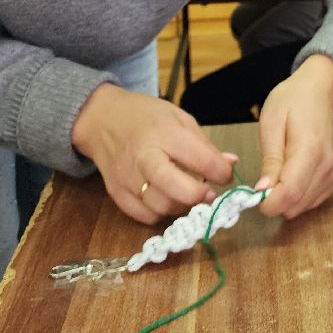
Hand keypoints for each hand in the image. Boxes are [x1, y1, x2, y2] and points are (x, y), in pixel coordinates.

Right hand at [71, 84, 235, 224]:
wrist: (102, 119)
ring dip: (182, 207)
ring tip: (188, 196)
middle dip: (199, 196)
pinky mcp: (116, 193)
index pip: (200, 158)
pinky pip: (144, 216)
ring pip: (161, 207)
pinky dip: (161, 214)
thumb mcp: (179, 119)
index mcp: (164, 132)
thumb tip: (230, 165)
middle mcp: (144, 157)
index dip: (221, 172)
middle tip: (209, 194)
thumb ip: (205, 146)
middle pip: (175, 187)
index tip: (226, 176)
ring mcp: (127, 178)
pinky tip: (167, 200)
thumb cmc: (145, 116)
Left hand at [254, 54, 332, 218]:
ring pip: (301, 208)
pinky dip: (295, 196)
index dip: (268, 203)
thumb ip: (270, 159)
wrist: (319, 92)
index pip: (290, 193)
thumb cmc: (292, 101)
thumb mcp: (272, 123)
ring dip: (284, 198)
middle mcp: (327, 167)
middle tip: (264, 176)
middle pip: (295, 205)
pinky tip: (290, 175)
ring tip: (278, 171)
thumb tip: (263, 192)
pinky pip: (310, 203)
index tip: (253, 194)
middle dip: (273, 199)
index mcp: (310, 150)